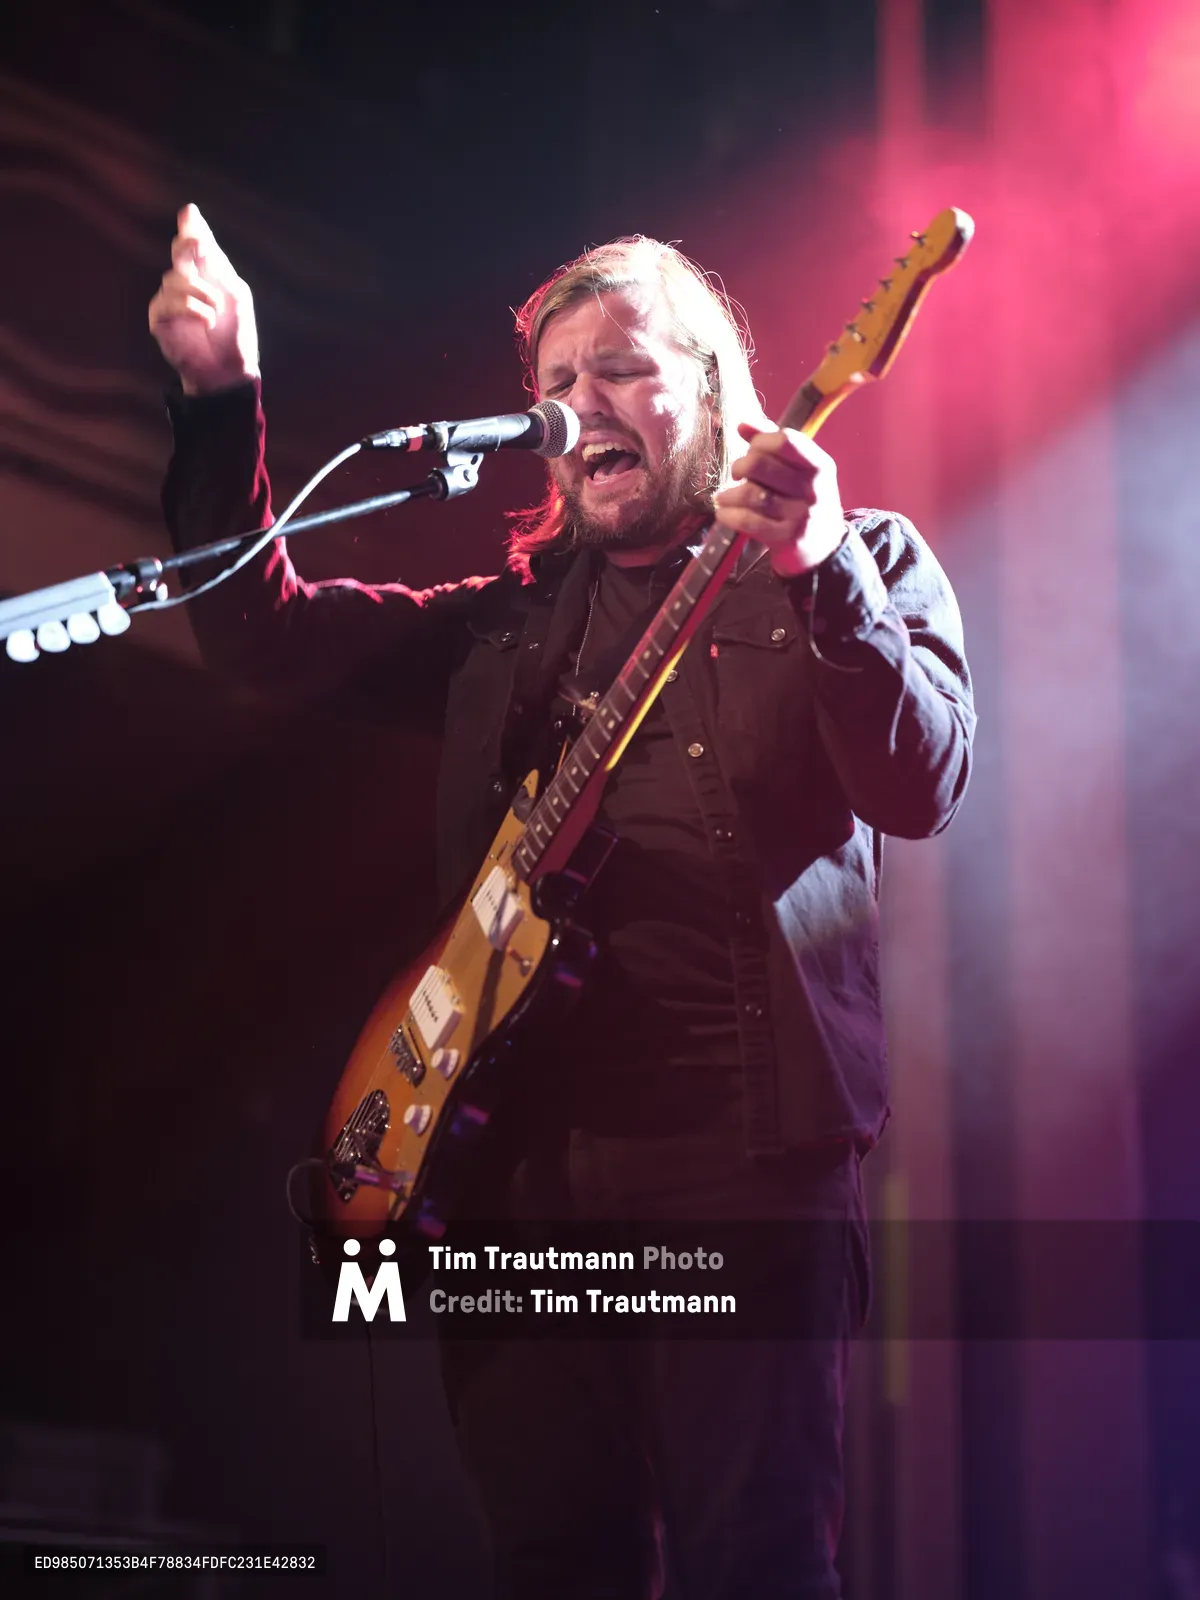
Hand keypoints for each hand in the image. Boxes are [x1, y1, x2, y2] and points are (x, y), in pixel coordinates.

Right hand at [148, 204, 259, 394]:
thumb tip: (197, 233)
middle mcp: (186, 281)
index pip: (196, 243)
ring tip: (214, 312)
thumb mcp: (234, 294)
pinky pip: (169, 302)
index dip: (191, 227)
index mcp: (207, 273)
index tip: (190, 212)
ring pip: (174, 279)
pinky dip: (192, 309)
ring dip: (200, 293)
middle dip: (187, 244)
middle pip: (180, 252)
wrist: (229, 369)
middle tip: (198, 243)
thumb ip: (217, 264)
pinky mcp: (159, 319)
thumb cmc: (235, 333)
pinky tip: (206, 320)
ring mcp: (170, 299)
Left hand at [712, 420, 844, 575]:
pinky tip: (724, 513)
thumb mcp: (800, 471)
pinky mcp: (786, 538)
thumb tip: (742, 423)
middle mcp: (813, 488)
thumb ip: (773, 444)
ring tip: (724, 497)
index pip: (784, 440)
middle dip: (739, 467)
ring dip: (728, 494)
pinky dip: (728, 514)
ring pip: (750, 494)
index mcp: (819, 465)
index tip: (751, 450)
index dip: (759, 441)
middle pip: (760, 465)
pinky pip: (747, 521)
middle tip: (737, 475)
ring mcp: (801, 515)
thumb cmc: (805, 502)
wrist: (824, 549)